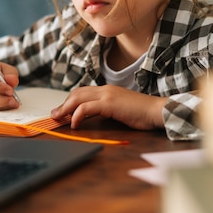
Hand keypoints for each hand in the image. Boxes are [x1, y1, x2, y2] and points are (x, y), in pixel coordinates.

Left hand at [51, 85, 166, 130]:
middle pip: (77, 93)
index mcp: (108, 90)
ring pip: (78, 98)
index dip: (70, 101)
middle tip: (54, 115)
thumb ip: (107, 110)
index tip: (61, 111)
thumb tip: (93, 117)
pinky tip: (74, 123)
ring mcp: (107, 95)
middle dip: (63, 104)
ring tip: (58, 118)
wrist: (157, 111)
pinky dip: (77, 115)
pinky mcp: (109, 103)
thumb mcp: (120, 110)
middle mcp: (105, 89)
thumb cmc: (142, 114)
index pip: (83, 92)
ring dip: (65, 109)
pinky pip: (86, 107)